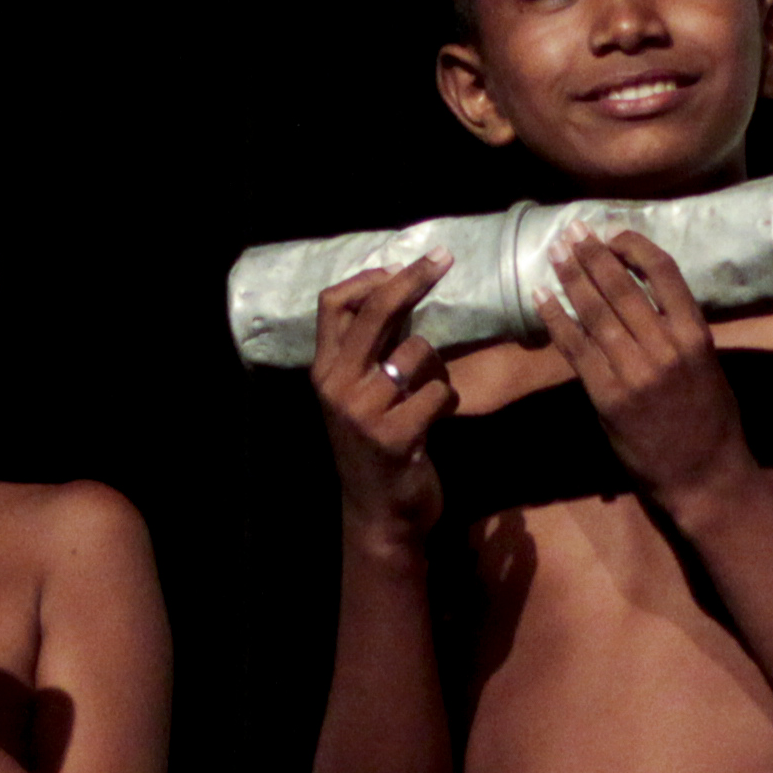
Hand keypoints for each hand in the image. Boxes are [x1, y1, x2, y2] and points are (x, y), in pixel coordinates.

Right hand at [312, 253, 454, 542]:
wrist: (378, 515)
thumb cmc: (376, 448)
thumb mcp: (359, 395)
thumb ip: (370, 350)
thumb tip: (396, 288)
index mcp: (324, 370)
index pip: (333, 303)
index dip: (370, 277)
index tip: (405, 267)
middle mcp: (335, 385)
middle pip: (375, 311)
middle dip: (413, 279)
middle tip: (444, 258)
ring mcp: (362, 411)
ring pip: (419, 352)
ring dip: (438, 370)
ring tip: (427, 398)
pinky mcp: (393, 435)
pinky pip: (440, 393)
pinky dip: (448, 402)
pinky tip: (435, 423)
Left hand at [546, 226, 751, 508]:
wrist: (704, 476)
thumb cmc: (711, 421)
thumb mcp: (708, 366)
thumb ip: (679, 332)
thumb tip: (645, 298)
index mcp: (695, 336)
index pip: (664, 273)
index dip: (635, 247)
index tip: (614, 234)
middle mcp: (665, 347)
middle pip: (622, 287)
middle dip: (593, 255)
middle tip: (573, 231)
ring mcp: (634, 371)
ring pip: (595, 313)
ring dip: (572, 278)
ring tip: (556, 252)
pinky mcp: (608, 396)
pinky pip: (576, 348)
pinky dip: (556, 319)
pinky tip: (542, 297)